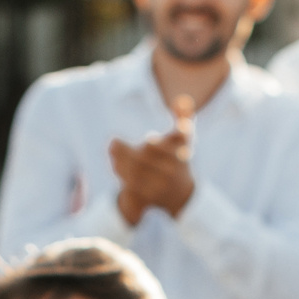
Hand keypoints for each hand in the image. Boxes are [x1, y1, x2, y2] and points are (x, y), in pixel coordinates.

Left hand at [108, 94, 195, 225]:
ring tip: (113, 153)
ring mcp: (161, 188)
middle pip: (144, 160)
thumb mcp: (184, 138)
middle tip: (114, 143)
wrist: (180, 196)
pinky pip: (132, 188)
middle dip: (126, 152)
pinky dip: (122, 175)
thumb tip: (181, 99)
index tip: (147, 139)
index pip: (167, 146)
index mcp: (181, 155)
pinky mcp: (150, 199)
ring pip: (135, 174)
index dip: (155, 144)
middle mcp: (172, 173)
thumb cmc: (179, 159)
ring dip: (121, 163)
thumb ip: (184, 116)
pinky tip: (116, 165)